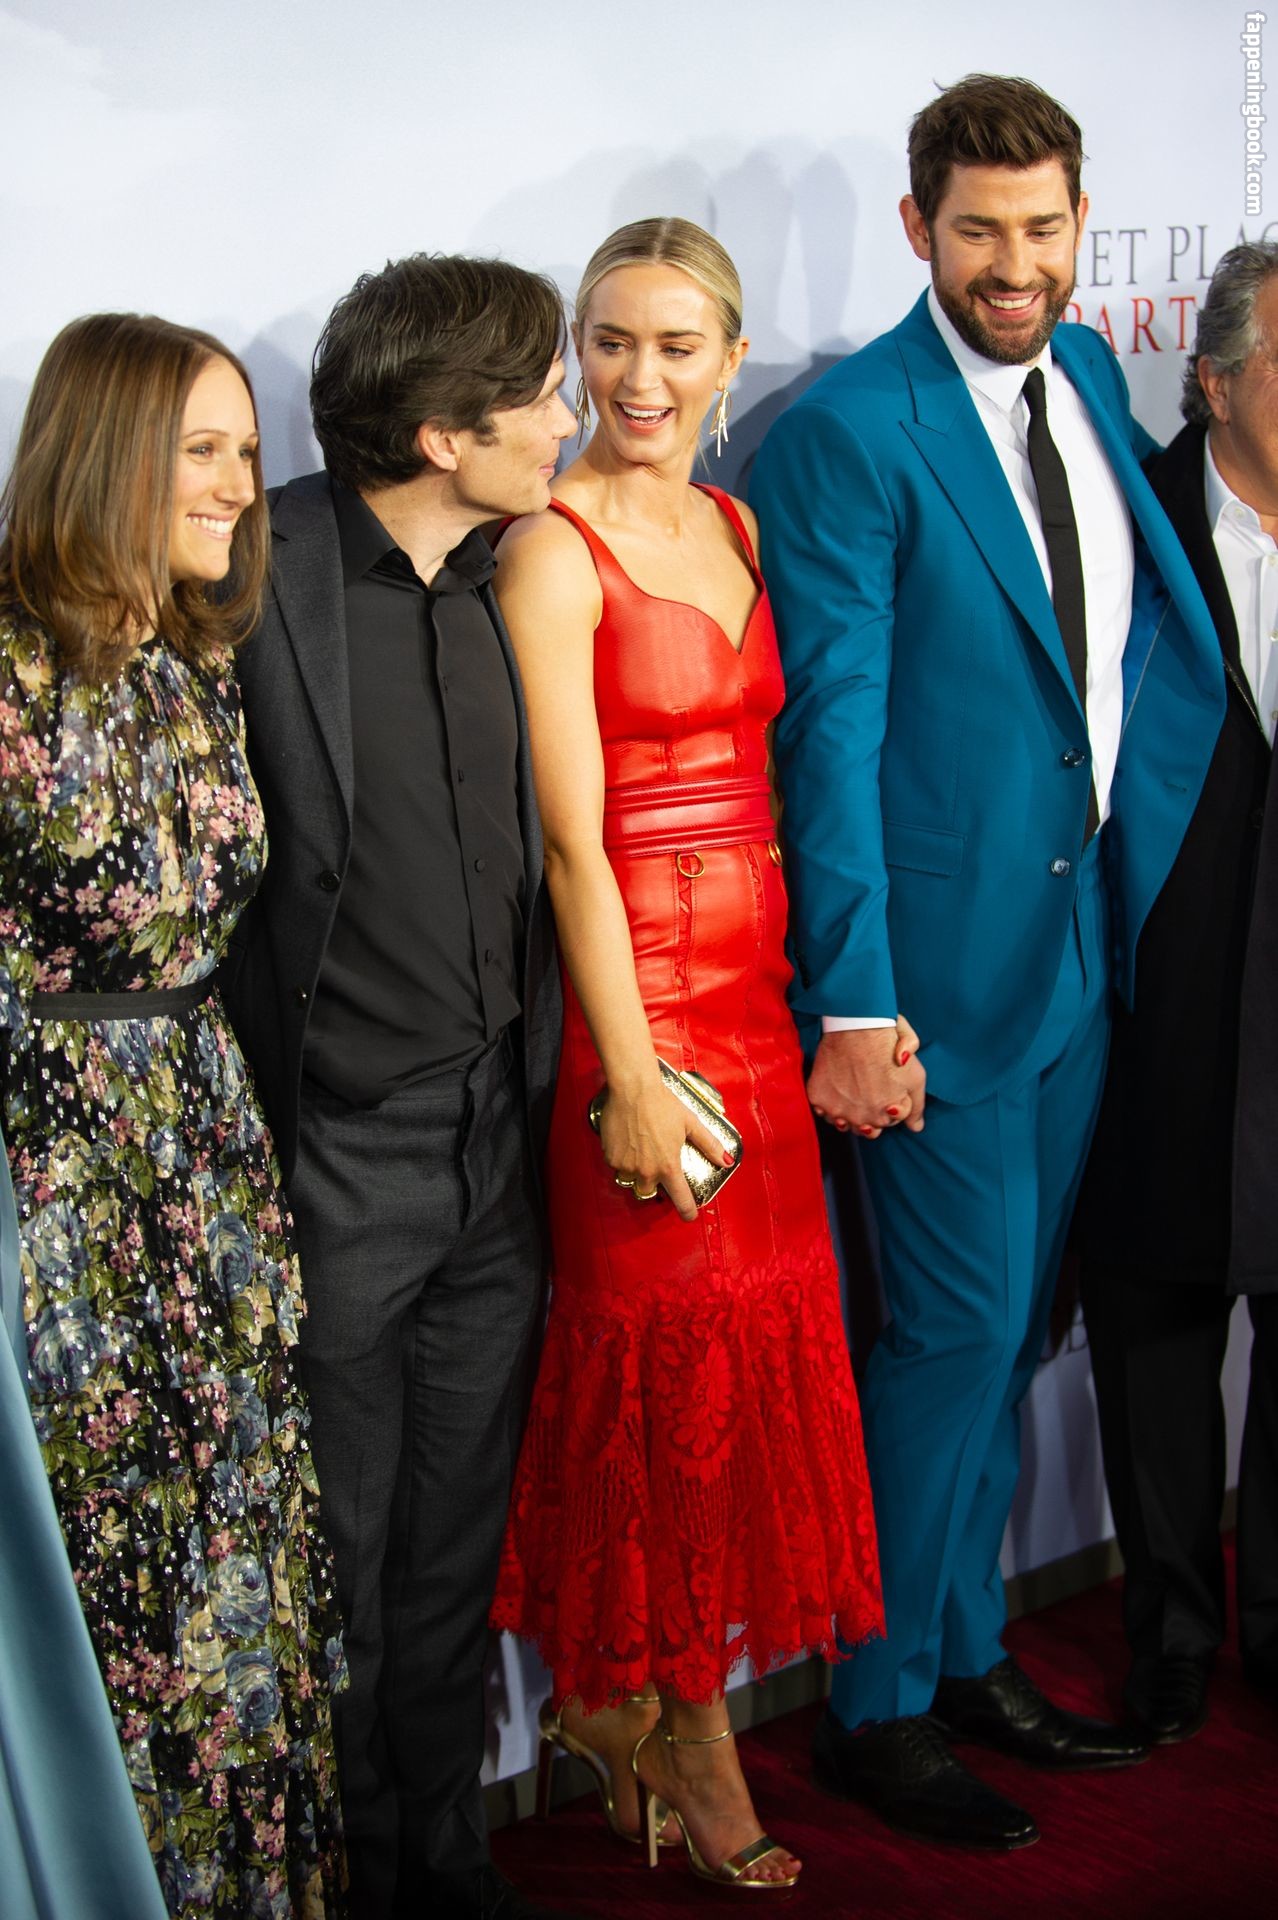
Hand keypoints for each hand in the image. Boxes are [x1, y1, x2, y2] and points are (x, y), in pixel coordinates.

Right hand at [599, 1078, 731, 1221]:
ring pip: (630, 1180)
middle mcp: (647, 1171)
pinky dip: (621, 1160)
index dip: (687, 1211)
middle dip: (653, 1184)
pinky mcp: (610, 1158)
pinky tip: (627, 1143)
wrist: (632, 1090)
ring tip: (639, 1152)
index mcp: (669, 1166)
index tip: (689, 1215)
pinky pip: (616, 1167)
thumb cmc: (663, 1104)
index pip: (681, 1199)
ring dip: (635, 1173)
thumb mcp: (691, 1123)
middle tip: (655, 1166)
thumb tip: (725, 1160)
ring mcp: (626, 1166)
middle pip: (649, 1192)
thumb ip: (709, 1144)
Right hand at [807, 1017, 925, 1138]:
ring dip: (850, 1114)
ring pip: (845, 1124)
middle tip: (870, 1087)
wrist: (855, 1025)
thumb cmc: (887, 1046)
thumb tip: (916, 1127)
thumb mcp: (916, 1075)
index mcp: (888, 1114)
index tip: (887, 1088)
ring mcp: (839, 1111)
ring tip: (853, 1090)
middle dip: (872, 1113)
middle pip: (869, 1128)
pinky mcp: (819, 1100)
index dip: (891, 1106)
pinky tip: (838, 1087)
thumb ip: (917, 1106)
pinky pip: (824, 1113)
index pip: (891, 1122)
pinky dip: (829, 1105)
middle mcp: (863, 1119)